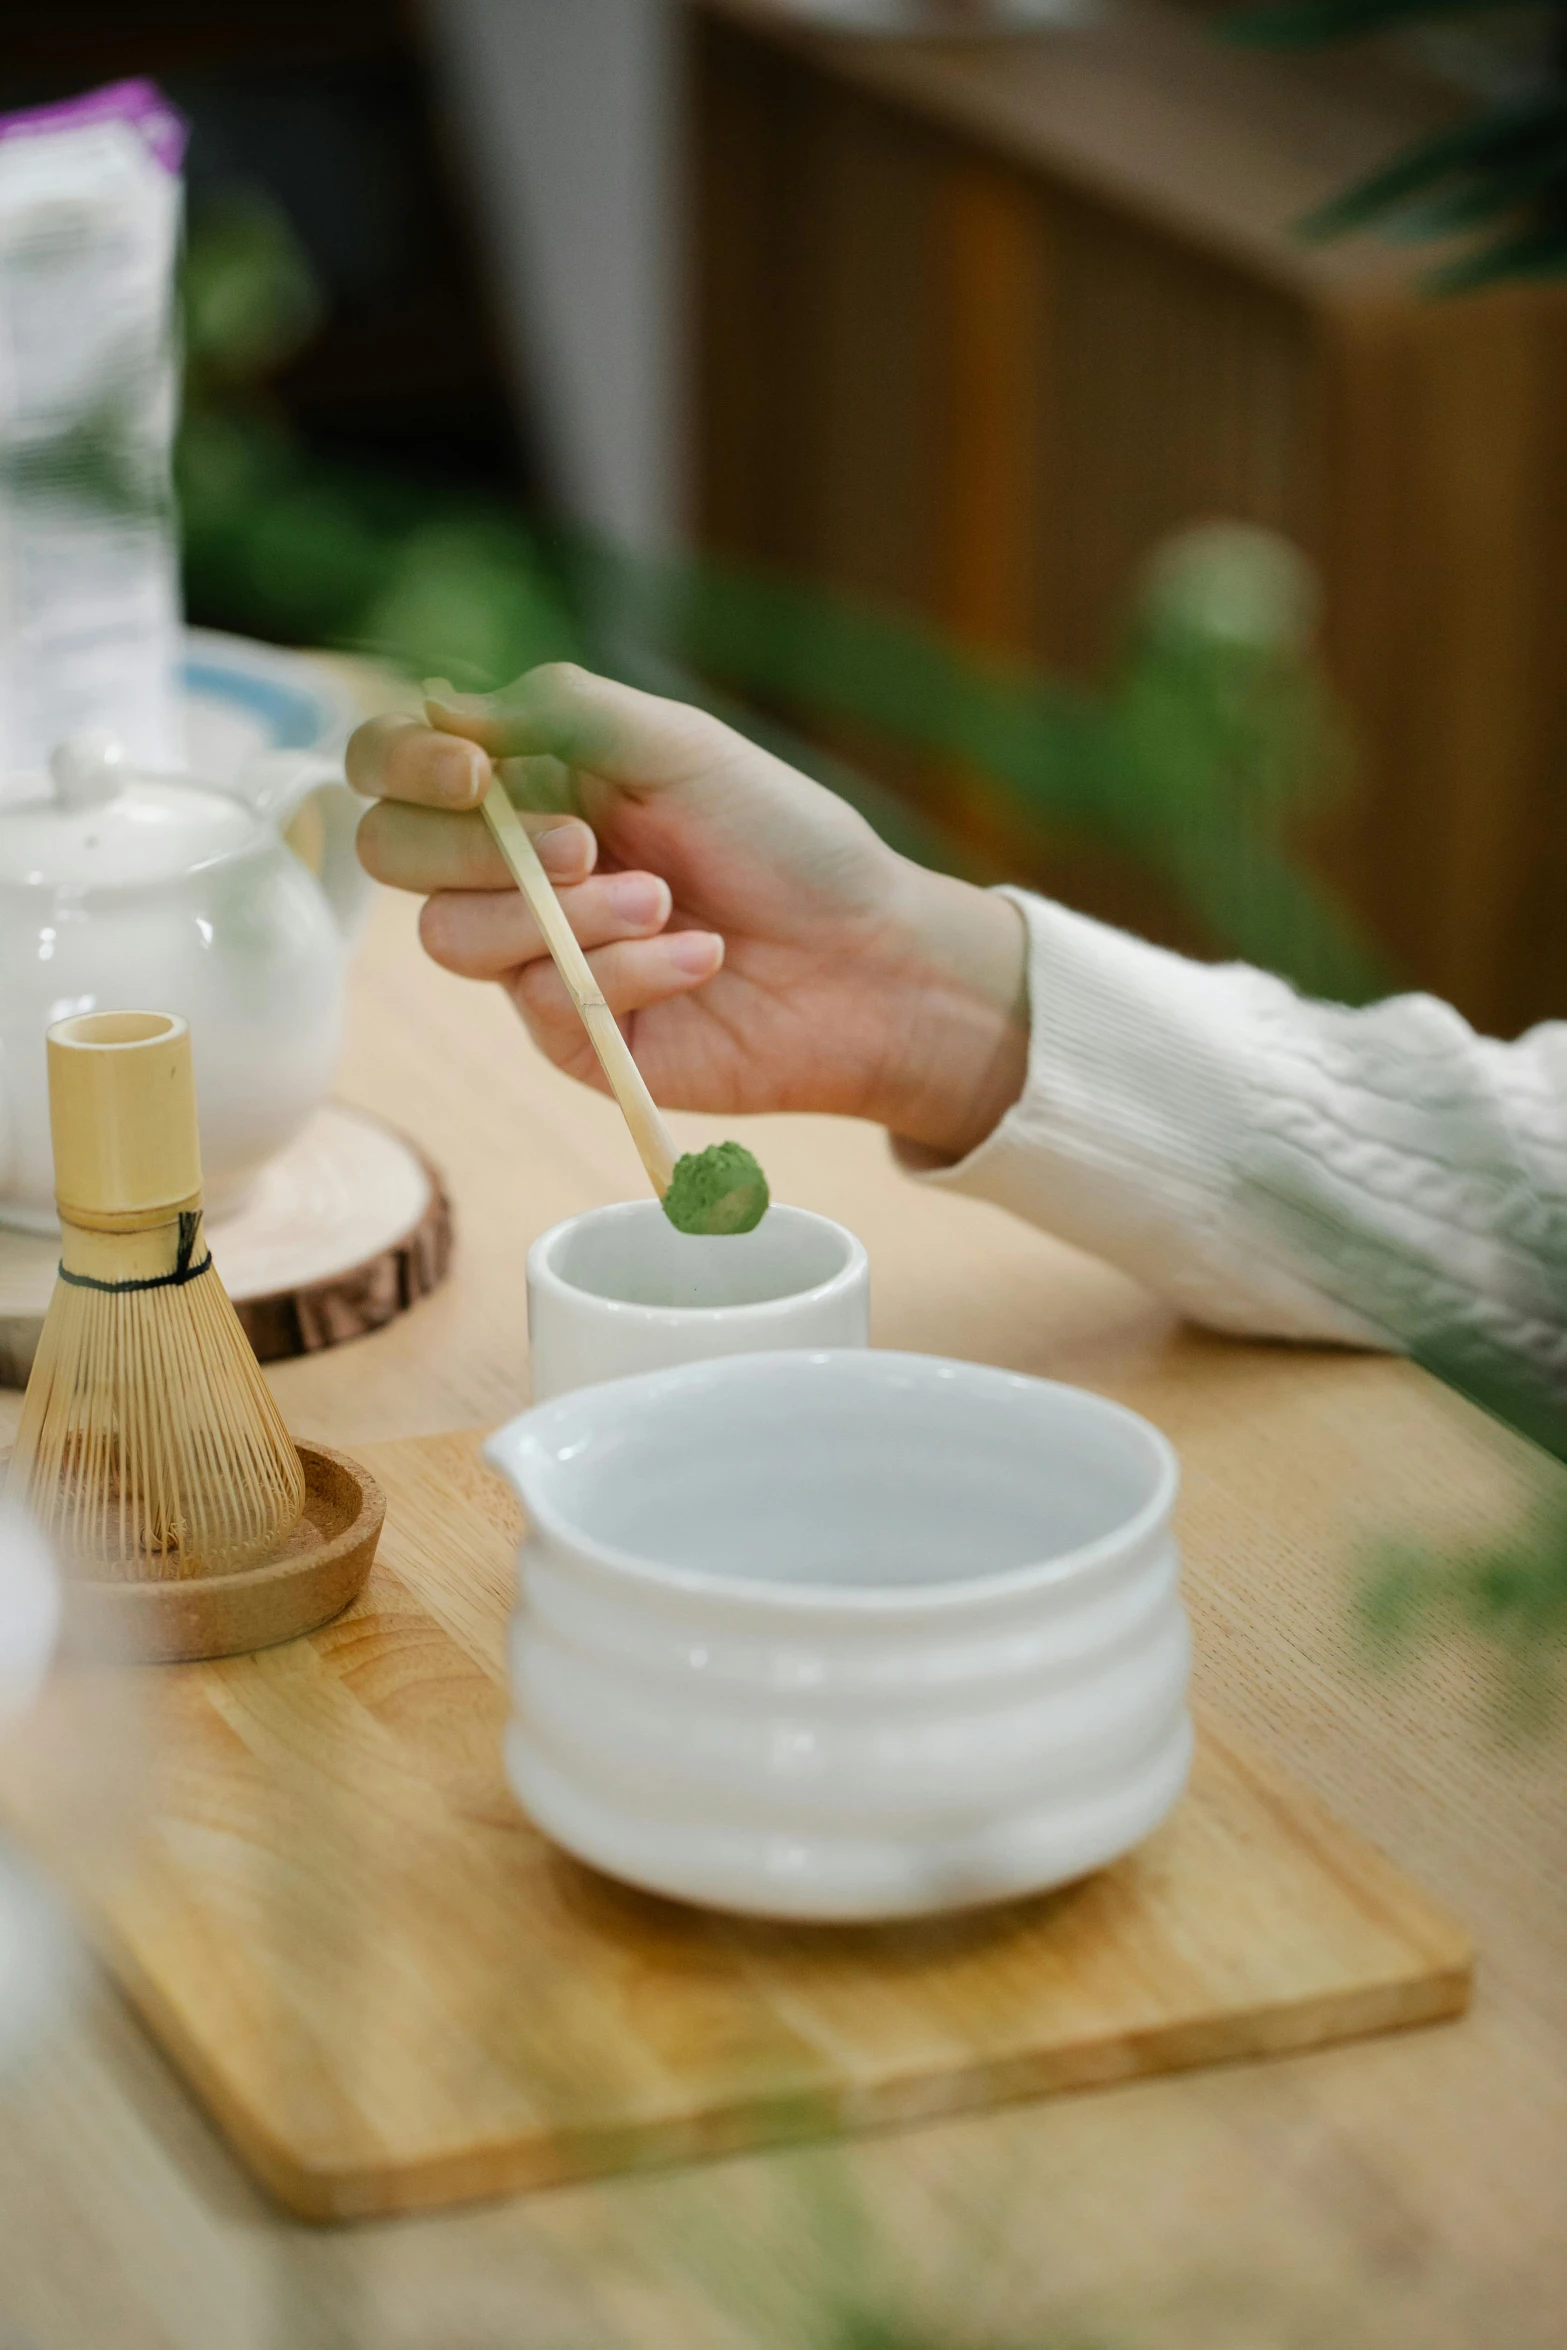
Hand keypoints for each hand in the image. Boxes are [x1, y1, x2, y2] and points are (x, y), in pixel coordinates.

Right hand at [349, 663, 1027, 1159]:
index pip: (396, 765)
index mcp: (530, 779)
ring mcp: (535, 954)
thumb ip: (559, 712)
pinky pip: (541, 1001)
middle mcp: (514, 865)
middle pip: (392, 855)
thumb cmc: (786, 842)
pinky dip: (627, 971)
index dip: (401, 763)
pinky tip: (700, 957)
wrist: (867, 959)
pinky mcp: (569, 1036)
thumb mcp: (679, 747)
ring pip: (453, 936)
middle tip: (581, 843)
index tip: (471, 770)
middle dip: (470, 846)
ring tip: (663, 902)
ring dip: (566, 914)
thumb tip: (439, 702)